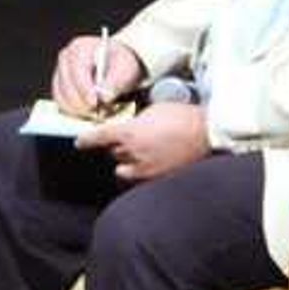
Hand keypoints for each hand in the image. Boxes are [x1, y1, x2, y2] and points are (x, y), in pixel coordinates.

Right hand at [50, 35, 147, 113]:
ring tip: (96, 114)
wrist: (115, 64)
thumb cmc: (120, 63)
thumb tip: (104, 97)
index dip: (85, 88)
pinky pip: (60, 102)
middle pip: (66, 85)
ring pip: (61, 96)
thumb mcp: (126, 68)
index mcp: (81, 47)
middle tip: (98, 114)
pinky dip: (73, 111)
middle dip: (82, 103)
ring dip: (78, 110)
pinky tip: (88, 113)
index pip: (78, 70)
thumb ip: (116, 82)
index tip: (95, 103)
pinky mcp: (58, 85)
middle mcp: (66, 58)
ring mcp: (59, 71)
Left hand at [78, 98, 210, 183]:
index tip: (79, 142)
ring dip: (125, 162)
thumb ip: (135, 120)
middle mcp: (133, 154)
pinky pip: (141, 178)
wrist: (209, 134)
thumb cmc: (183, 116)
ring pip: (123, 170)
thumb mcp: (154, 110)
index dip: (86, 140)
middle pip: (112, 153)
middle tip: (124, 140)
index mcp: (129, 133)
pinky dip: (141, 172)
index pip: (98, 138)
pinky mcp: (159, 179)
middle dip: (114, 147)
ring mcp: (146, 169)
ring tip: (136, 154)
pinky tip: (149, 164)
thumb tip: (127, 125)